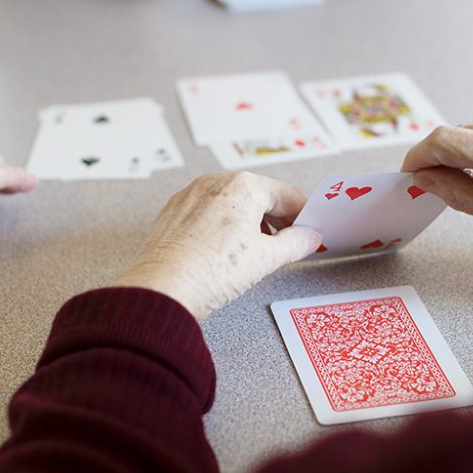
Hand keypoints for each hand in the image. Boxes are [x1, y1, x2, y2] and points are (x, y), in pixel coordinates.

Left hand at [113, 172, 321, 319]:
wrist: (162, 289)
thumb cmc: (210, 270)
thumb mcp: (266, 259)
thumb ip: (295, 244)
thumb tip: (308, 237)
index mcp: (244, 186)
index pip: (287, 195)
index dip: (304, 215)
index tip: (310, 231)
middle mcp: (216, 182)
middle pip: (260, 195)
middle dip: (277, 219)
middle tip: (288, 243)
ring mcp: (192, 195)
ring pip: (233, 203)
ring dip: (250, 223)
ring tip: (255, 252)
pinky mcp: (174, 212)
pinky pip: (208, 212)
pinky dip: (223, 226)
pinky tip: (224, 251)